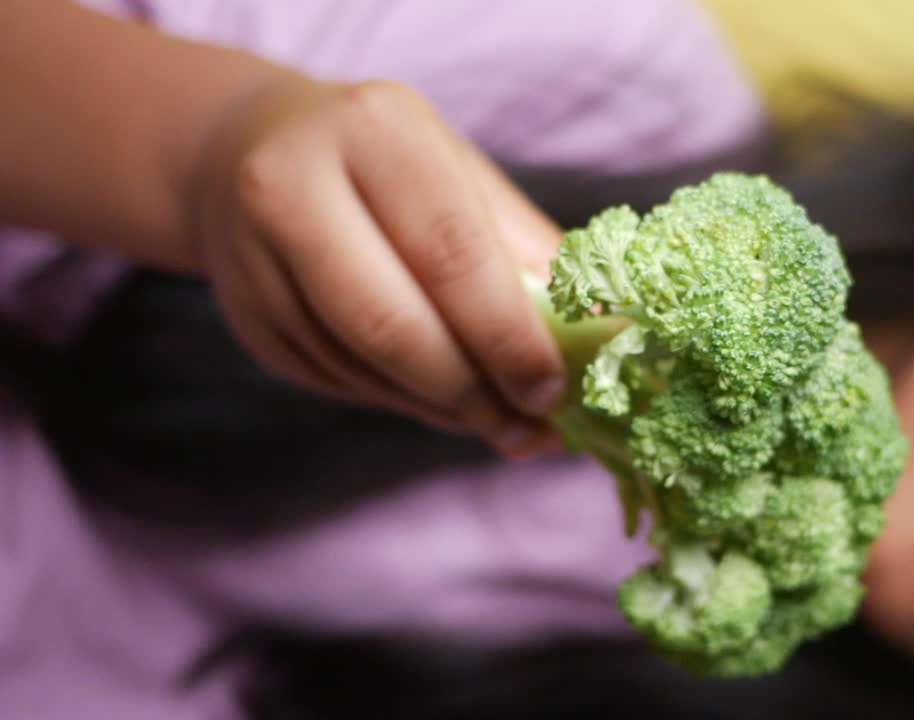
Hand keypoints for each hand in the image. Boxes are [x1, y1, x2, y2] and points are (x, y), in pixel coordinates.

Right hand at [190, 77, 565, 456]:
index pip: (449, 251)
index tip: (553, 387)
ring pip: (364, 366)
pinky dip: (407, 403)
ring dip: (445, 409)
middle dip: (474, 391)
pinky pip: (341, 384)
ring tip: (504, 423)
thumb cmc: (387, 165)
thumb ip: (528, 250)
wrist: (245, 152)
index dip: (506, 333)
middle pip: (391, 323)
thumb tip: (605, 335)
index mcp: (371, 132)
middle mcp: (292, 188)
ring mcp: (254, 259)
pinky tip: (447, 402)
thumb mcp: (459, 176)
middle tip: (531, 427)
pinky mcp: (248, 319)